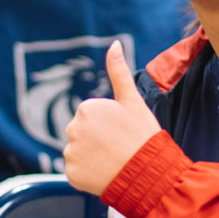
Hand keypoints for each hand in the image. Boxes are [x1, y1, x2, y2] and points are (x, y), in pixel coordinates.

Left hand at [64, 40, 160, 194]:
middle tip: (118, 147)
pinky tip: (104, 172)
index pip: (91, 116)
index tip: (121, 132)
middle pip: (82, 132)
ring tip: (112, 160)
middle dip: (97, 139)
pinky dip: (87, 173)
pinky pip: (76, 170)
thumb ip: (119, 71)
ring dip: (92, 156)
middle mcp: (72, 128)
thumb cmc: (142, 135)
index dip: (108, 124)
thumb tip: (114, 43)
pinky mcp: (70, 174)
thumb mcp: (132, 100)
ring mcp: (70, 153)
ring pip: (78, 151)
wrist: (148, 174)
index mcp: (86, 108)